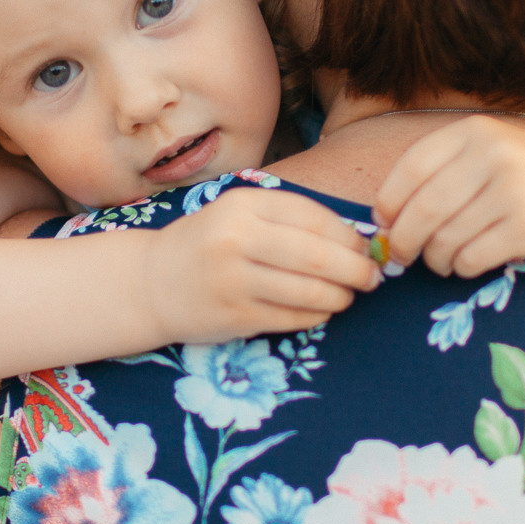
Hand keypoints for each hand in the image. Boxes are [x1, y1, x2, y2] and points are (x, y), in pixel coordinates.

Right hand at [141, 188, 382, 344]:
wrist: (151, 283)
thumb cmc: (209, 245)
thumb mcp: (240, 216)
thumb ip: (291, 221)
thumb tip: (359, 241)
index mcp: (243, 205)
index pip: (313, 216)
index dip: (349, 235)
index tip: (367, 248)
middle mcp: (236, 239)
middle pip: (317, 255)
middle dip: (355, 269)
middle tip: (372, 278)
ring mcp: (233, 280)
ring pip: (309, 291)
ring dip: (340, 296)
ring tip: (348, 296)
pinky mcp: (234, 317)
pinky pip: (293, 318)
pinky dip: (317, 316)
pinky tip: (321, 311)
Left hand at [375, 115, 524, 276]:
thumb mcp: (485, 151)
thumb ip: (440, 173)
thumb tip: (384, 220)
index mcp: (474, 133)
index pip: (411, 168)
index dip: (389, 202)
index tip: (385, 223)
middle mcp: (494, 156)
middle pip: (423, 210)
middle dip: (404, 241)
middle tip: (402, 255)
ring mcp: (514, 192)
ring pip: (445, 239)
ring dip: (435, 258)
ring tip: (441, 259)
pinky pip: (472, 258)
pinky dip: (461, 267)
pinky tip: (466, 263)